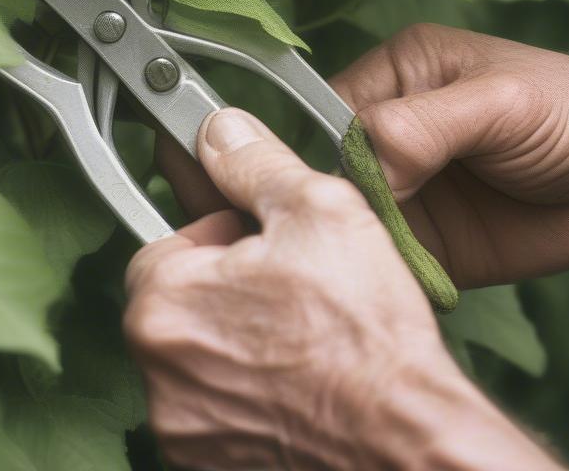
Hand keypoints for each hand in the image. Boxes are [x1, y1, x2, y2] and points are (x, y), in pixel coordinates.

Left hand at [126, 108, 558, 470]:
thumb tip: (221, 132)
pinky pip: (217, 410)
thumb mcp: (318, 209)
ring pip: (198, 359)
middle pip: (180, 304)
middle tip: (289, 289)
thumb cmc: (365, 338)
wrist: (408, 442)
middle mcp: (160, 373)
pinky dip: (247, 395)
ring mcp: (183, 430)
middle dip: (226, 288)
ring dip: (235, 343)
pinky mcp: (210, 468)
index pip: (166, 244)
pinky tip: (298, 384)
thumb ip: (255, 163)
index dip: (219, 237)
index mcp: (165, 303)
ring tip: (301, 339)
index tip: (261, 245)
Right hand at [332, 23, 568, 285]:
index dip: (334, 151)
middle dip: (344, 203)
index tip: (352, 190)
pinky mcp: (428, 237)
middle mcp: (391, 129)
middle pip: (336, 169)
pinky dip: (390, 274)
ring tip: (381, 261)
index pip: (331, 111)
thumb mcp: (497, 104)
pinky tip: (398, 284)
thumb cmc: (568, 112)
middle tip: (366, 231)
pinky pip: (389, 258)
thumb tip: (356, 165)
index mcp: (397, 74)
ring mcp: (408, 187)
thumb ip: (422, 126)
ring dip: (363, 243)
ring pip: (356, 218)